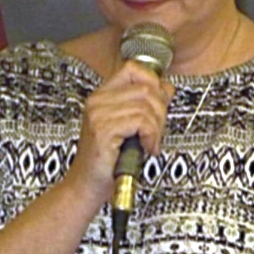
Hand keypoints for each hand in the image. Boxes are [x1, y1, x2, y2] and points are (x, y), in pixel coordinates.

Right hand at [66, 60, 173, 202]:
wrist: (87, 186)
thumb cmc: (107, 160)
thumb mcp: (128, 126)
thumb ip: (144, 105)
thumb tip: (166, 87)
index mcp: (101, 96)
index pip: (133, 68)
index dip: (153, 81)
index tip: (159, 102)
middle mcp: (97, 101)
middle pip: (146, 87)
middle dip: (161, 111)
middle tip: (157, 131)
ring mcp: (98, 114)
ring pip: (146, 105)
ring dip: (157, 128)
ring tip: (150, 143)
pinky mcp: (103, 130)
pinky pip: (141, 122)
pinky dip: (151, 136)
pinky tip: (146, 148)